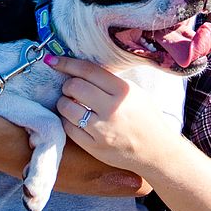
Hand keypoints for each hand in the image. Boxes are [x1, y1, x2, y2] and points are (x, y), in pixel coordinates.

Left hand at [47, 55, 175, 173]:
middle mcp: (112, 109)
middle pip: (74, 87)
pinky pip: (68, 128)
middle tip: (70, 89)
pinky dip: (67, 120)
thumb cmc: (146, 118)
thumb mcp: (135, 93)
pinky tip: (74, 119)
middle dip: (67, 85)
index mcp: (124, 91)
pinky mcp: (94, 147)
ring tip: (71, 104)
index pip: (88, 71)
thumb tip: (81, 69)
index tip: (52, 60)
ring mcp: (102, 130)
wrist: (157, 151)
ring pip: (67, 108)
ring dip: (63, 103)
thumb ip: (110, 82)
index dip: (66, 63)